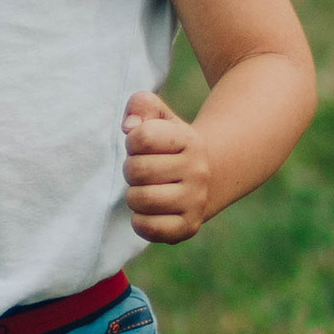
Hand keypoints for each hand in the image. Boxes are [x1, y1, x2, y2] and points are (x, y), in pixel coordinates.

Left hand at [122, 90, 210, 242]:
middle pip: (137, 170)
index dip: (132, 141)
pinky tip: (146, 212)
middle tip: (142, 172)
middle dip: (130, 170)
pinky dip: (139, 222)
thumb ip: (140, 105)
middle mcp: (198, 170)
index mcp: (189, 140)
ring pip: (142, 199)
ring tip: (144, 190)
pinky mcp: (189, 226)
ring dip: (132, 196)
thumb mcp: (159, 117)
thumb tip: (129, 127)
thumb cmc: (168, 146)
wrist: (204, 179)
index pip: (142, 137)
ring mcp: (196, 200)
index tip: (141, 146)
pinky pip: (151, 228)